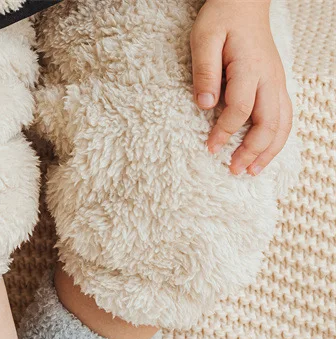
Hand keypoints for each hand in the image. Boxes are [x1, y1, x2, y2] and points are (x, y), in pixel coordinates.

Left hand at [190, 0, 292, 175]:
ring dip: (268, 151)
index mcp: (250, 67)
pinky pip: (284, 117)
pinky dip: (276, 140)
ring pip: (282, 123)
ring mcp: (277, 82)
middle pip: (269, 122)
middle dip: (252, 150)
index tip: (209, 148)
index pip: (240, 108)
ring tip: (251, 171)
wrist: (244, 3)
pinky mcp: (276, 86)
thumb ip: (204, 70)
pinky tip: (262, 155)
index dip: (225, 132)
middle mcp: (270, 78)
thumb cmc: (221, 20)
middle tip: (233, 170)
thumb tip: (204, 104)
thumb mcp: (204, 39)